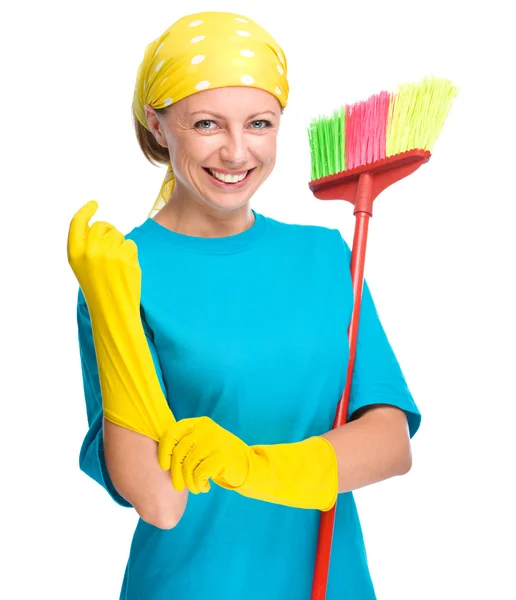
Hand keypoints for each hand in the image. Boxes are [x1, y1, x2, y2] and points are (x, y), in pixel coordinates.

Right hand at [67, 200, 140, 318]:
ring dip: (120, 245)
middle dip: (109, 230)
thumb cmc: (99, 290)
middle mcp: (90, 250)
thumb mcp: (84, 267)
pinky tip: (126, 268)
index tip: (94, 203)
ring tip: (117, 266)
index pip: (77, 223)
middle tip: (113, 243)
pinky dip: (131, 253)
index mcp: (74, 253)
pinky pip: (130, 244)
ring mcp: (108, 253)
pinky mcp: (125, 257)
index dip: (85, 211)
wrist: (112, 310)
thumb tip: (104, 228)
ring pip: (118, 235)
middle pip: (102, 226)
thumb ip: (88, 247)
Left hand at [158, 417, 250, 493]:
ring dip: (189, 482)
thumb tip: (159, 458)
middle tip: (178, 486)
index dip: (163, 451)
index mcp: (198, 423)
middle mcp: (205, 428)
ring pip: (188, 466)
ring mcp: (214, 441)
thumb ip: (185, 443)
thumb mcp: (202, 442)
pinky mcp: (221, 456)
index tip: (163, 466)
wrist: (248, 464)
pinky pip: (199, 474)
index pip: (171, 433)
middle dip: (176, 474)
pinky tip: (204, 487)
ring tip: (196, 487)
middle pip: (178, 453)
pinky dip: (199, 485)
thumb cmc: (219, 456)